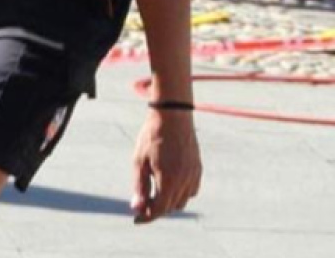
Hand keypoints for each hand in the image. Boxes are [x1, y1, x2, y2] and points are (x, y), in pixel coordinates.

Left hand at [131, 108, 201, 223]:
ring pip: (183, 201)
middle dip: (156, 209)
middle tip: (142, 203)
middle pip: (170, 207)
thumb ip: (139, 186)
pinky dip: (181, 194)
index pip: (159, 209)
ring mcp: (194, 175)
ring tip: (154, 193)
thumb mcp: (139, 161)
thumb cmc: (152, 137)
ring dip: (169, 202)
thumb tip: (137, 208)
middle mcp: (185, 180)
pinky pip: (192, 191)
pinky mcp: (198, 169)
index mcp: (168, 179)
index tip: (136, 219)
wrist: (173, 116)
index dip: (147, 217)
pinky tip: (169, 185)